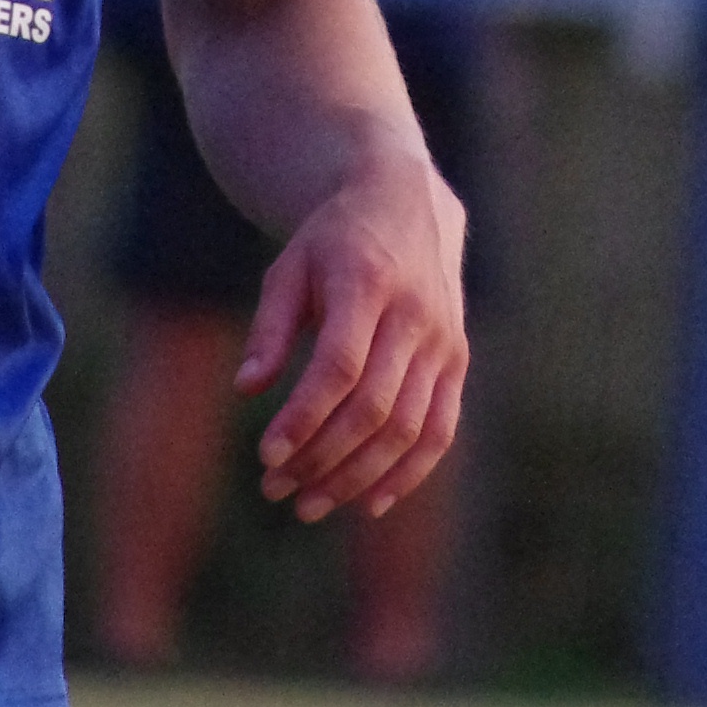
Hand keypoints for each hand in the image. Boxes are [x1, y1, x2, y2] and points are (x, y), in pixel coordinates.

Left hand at [235, 147, 467, 523]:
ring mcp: (444, 342)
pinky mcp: (459, 361)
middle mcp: (414, 316)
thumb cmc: (333, 239)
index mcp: (366, 283)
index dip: (304, 417)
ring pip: (409, 430)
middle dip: (324, 459)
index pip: (339, 367)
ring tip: (310, 504)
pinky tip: (370, 502)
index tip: (266, 454)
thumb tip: (246, 389)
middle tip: (277, 490)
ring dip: (359, 477)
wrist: (405, 203)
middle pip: (374, 408)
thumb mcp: (290, 266)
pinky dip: (409, 474)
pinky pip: (441, 431)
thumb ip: (270, 327)